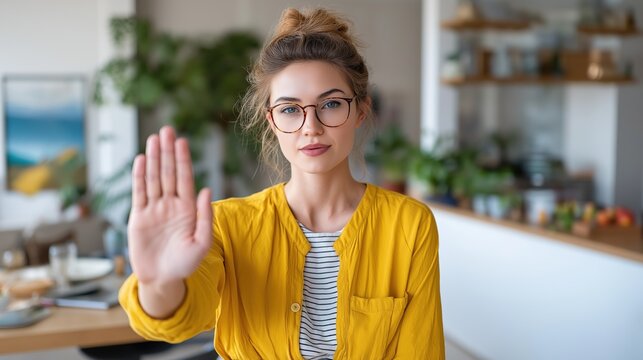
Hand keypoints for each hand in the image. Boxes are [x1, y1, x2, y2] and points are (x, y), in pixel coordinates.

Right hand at [127, 126, 212, 285]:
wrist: (163, 280)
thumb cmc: (185, 264)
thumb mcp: (202, 243)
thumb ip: (205, 217)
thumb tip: (206, 189)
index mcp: (188, 209)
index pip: (185, 178)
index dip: (183, 160)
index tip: (182, 141)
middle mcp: (171, 205)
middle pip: (168, 173)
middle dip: (168, 152)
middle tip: (167, 130)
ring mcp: (154, 209)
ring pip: (153, 179)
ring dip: (153, 159)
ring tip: (154, 139)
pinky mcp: (139, 217)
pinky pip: (139, 193)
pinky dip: (139, 177)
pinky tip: (141, 161)